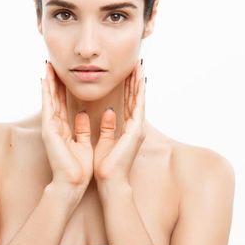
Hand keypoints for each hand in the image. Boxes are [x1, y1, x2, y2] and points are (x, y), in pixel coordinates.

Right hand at [41, 62, 93, 191]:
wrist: (72, 184)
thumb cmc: (78, 168)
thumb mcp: (83, 143)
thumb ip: (81, 128)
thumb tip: (81, 113)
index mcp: (64, 129)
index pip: (62, 104)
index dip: (62, 88)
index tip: (62, 73)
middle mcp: (55, 126)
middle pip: (54, 98)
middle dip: (53, 81)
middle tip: (52, 63)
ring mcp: (50, 128)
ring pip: (49, 99)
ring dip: (48, 82)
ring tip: (47, 66)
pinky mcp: (49, 131)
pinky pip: (48, 107)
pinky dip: (46, 93)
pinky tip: (44, 81)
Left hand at [93, 60, 145, 185]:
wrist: (110, 181)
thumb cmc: (106, 166)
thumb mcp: (105, 141)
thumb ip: (108, 126)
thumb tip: (110, 111)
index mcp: (127, 129)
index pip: (127, 103)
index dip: (128, 87)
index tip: (127, 73)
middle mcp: (134, 127)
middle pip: (134, 98)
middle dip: (134, 80)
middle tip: (135, 63)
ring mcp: (137, 128)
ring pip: (138, 99)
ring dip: (138, 82)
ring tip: (138, 65)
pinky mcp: (136, 130)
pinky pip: (137, 106)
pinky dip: (139, 92)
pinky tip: (140, 79)